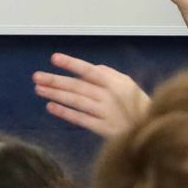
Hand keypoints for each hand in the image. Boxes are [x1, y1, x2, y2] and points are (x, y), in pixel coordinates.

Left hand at [32, 53, 149, 137]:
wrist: (151, 129)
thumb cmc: (137, 103)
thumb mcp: (127, 83)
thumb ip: (108, 74)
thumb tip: (90, 68)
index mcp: (114, 82)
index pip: (88, 70)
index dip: (71, 64)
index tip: (53, 58)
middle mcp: (107, 96)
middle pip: (77, 86)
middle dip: (55, 81)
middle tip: (36, 77)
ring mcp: (104, 113)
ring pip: (76, 102)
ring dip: (56, 95)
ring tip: (39, 90)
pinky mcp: (102, 128)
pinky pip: (80, 119)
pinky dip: (65, 113)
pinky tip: (51, 107)